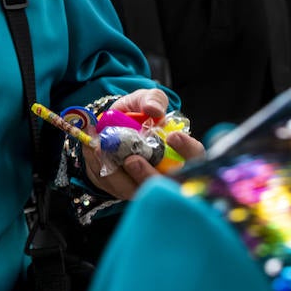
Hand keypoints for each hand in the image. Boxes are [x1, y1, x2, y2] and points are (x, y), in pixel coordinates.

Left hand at [80, 88, 204, 199]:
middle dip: (148, 174)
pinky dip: (101, 169)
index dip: (188, 150)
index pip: (196, 158)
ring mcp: (147, 185)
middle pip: (167, 185)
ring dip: (118, 174)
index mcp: (180, 151)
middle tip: (132, 159)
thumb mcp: (145, 99)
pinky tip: (94, 151)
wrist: (109, 125)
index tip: (173, 137)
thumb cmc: (137, 113)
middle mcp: (167, 173)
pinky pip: (115, 187)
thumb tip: (154, 109)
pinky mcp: (126, 190)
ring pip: (138, 191)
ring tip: (103, 150)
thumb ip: (153, 99)